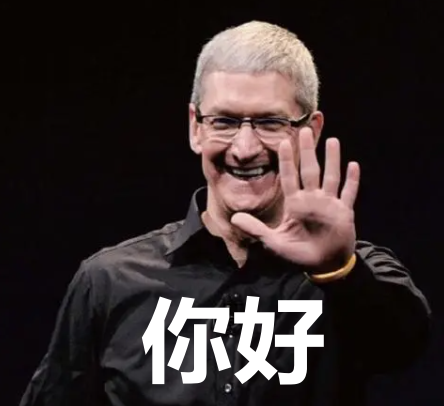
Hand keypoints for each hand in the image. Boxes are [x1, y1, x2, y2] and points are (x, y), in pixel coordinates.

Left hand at [231, 127, 359, 273]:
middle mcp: (312, 200)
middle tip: (305, 130)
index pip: (289, 177)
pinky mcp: (343, 212)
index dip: (287, 160)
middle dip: (308, 151)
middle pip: (310, 170)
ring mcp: (329, 204)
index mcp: (295, 204)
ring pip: (331, 176)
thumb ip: (256, 230)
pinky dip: (351, 180)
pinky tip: (353, 165)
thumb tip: (234, 218)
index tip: (283, 141)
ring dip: (332, 159)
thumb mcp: (273, 243)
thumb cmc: (298, 255)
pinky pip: (348, 193)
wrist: (322, 266)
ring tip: (332, 140)